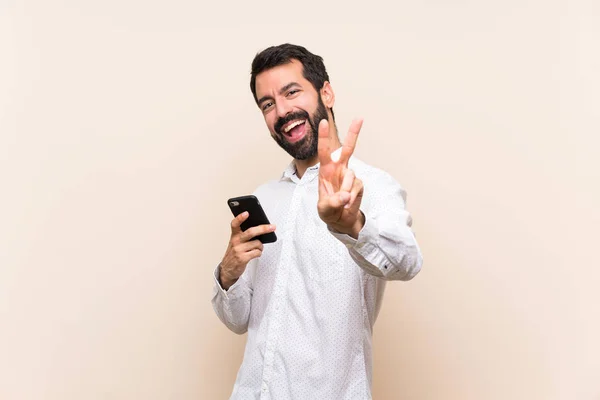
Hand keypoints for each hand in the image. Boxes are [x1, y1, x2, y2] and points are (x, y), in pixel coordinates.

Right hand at [219, 212, 275, 289]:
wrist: (227, 269)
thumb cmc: (234, 253)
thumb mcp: (236, 243)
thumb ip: (244, 235)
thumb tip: (260, 230)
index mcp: (234, 236)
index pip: (235, 224)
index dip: (240, 218)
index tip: (246, 213)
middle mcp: (235, 242)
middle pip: (251, 232)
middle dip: (263, 229)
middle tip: (272, 227)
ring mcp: (238, 250)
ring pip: (257, 243)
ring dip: (260, 246)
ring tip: (257, 248)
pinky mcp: (242, 258)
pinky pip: (257, 252)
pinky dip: (259, 253)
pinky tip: (255, 254)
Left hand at [317, 118, 364, 237]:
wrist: (340, 220)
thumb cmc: (328, 210)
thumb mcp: (324, 209)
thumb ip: (333, 202)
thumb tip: (345, 196)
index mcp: (326, 170)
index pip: (324, 151)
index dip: (323, 137)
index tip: (322, 123)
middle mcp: (339, 169)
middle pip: (348, 148)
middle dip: (353, 133)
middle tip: (359, 118)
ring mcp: (350, 176)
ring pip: (350, 177)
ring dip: (345, 191)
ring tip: (341, 202)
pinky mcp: (359, 184)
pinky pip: (356, 188)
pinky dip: (351, 198)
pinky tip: (347, 204)